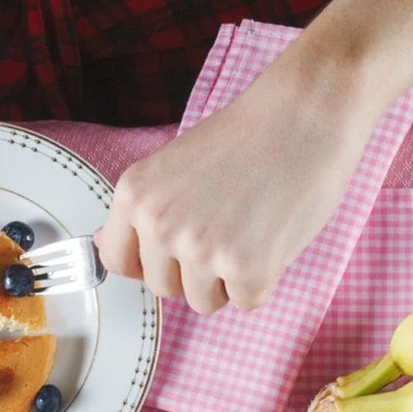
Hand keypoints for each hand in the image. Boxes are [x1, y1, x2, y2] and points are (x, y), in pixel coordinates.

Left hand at [93, 51, 378, 313]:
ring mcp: (201, 249)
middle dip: (196, 269)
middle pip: (165, 288)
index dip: (153, 260)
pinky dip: (267, 277)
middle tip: (231, 223)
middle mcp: (160, 224)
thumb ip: (145, 212)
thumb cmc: (250, 136)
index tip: (179, 246)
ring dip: (230, 277)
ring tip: (253, 226)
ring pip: (204, 302)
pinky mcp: (246, 267)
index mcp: (135, 196)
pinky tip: (275, 234)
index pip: (117, 261)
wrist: (308, 109)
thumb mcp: (173, 166)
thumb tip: (105, 250)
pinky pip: (248, 300)